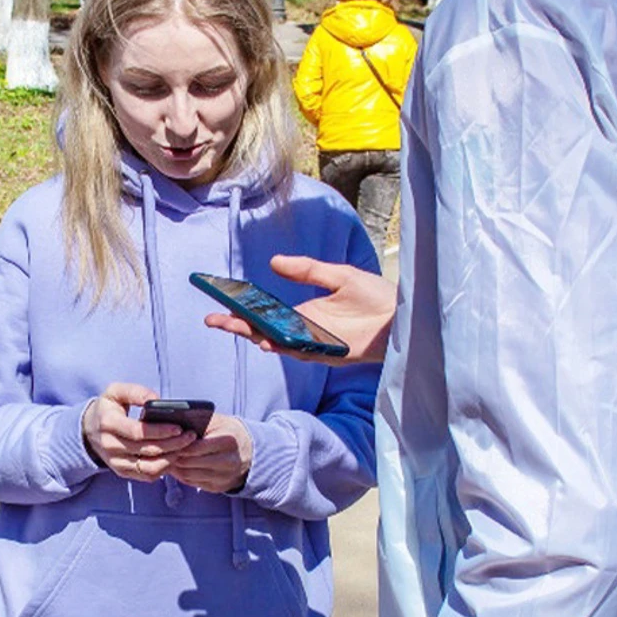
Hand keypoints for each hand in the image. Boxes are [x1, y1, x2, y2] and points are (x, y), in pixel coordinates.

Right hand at [82, 383, 199, 482]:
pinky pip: (146, 475)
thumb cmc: (108, 408)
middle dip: (173, 444)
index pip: (138, 432)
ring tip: (184, 447)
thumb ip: (136, 392)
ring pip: (148, 467)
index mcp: (108, 423)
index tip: (179, 427)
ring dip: (170, 459)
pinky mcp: (121, 471)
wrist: (89, 430)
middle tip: (191, 436)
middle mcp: (110, 445)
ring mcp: (115, 462)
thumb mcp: (116, 391)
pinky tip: (173, 456)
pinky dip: (163, 469)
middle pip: (147, 450)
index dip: (160, 431)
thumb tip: (158, 400)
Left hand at [164, 413, 252, 493]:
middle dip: (174, 456)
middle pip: (190, 463)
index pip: (194, 447)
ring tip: (168, 458)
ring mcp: (224, 477)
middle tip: (163, 450)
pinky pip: (194, 483)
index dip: (179, 444)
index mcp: (227, 441)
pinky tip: (178, 467)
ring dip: (175, 468)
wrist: (250, 452)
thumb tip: (173, 423)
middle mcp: (228, 461)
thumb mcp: (218, 421)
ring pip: (189, 475)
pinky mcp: (219, 487)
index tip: (168, 440)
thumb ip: (199, 421)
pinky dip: (182, 475)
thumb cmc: (228, 432)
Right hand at [202, 254, 395, 364]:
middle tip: (213, 318)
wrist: (403, 314)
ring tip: (232, 326)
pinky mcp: (329, 353)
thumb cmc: (374, 295)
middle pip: (264, 329)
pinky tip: (266, 341)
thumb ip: (306, 270)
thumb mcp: (337, 275)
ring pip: (277, 342)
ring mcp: (315, 343)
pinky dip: (283, 347)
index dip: (243, 307)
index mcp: (303, 312)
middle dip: (238, 325)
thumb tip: (274, 262)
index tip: (221, 298)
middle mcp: (304, 330)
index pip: (266, 311)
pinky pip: (301, 352)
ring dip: (255, 335)